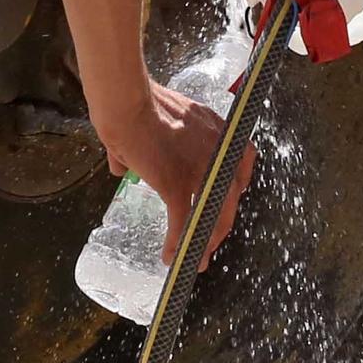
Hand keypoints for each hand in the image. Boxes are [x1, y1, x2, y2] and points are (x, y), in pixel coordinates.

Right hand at [107, 74, 252, 266]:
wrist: (128, 104)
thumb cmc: (134, 104)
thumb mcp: (157, 119)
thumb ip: (152, 142)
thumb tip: (121, 167)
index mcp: (217, 131)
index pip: (241, 163)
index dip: (236, 187)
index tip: (228, 200)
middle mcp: (217, 152)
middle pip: (230, 197)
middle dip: (222, 224)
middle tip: (212, 240)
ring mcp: (200, 171)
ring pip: (212, 216)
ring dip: (205, 241)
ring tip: (197, 258)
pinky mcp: (178, 187)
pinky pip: (182, 223)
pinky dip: (177, 244)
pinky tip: (170, 257)